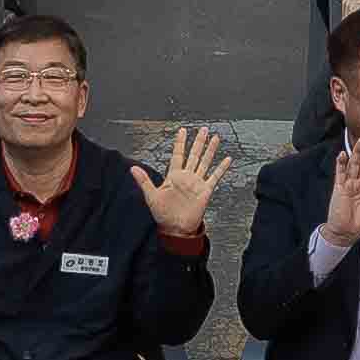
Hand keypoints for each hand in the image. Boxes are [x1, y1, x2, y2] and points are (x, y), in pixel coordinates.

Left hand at [141, 124, 230, 239]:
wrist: (176, 229)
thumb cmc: (163, 214)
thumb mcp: (151, 196)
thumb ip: (144, 181)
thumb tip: (133, 169)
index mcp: (173, 176)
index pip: (178, 154)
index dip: (180, 143)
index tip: (183, 130)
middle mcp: (186, 177)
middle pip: (194, 155)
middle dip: (198, 142)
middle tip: (203, 129)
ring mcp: (197, 183)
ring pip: (205, 162)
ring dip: (210, 150)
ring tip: (215, 138)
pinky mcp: (205, 191)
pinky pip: (214, 177)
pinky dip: (221, 168)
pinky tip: (227, 159)